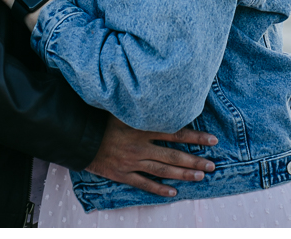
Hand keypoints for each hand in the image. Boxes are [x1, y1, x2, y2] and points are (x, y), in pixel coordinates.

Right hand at [87, 114, 217, 197]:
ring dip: (183, 174)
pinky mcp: (122, 174)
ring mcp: (132, 162)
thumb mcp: (122, 106)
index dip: (195, 137)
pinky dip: (159, 189)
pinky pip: (144, 184)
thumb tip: (164, 98)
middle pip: (173, 155)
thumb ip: (143, 106)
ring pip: (163, 170)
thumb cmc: (100, 116)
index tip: (212, 140)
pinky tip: (173, 192)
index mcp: (142, 127)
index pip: (175, 133)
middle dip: (195, 160)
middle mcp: (140, 146)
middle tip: (213, 165)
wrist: (77, 135)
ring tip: (200, 176)